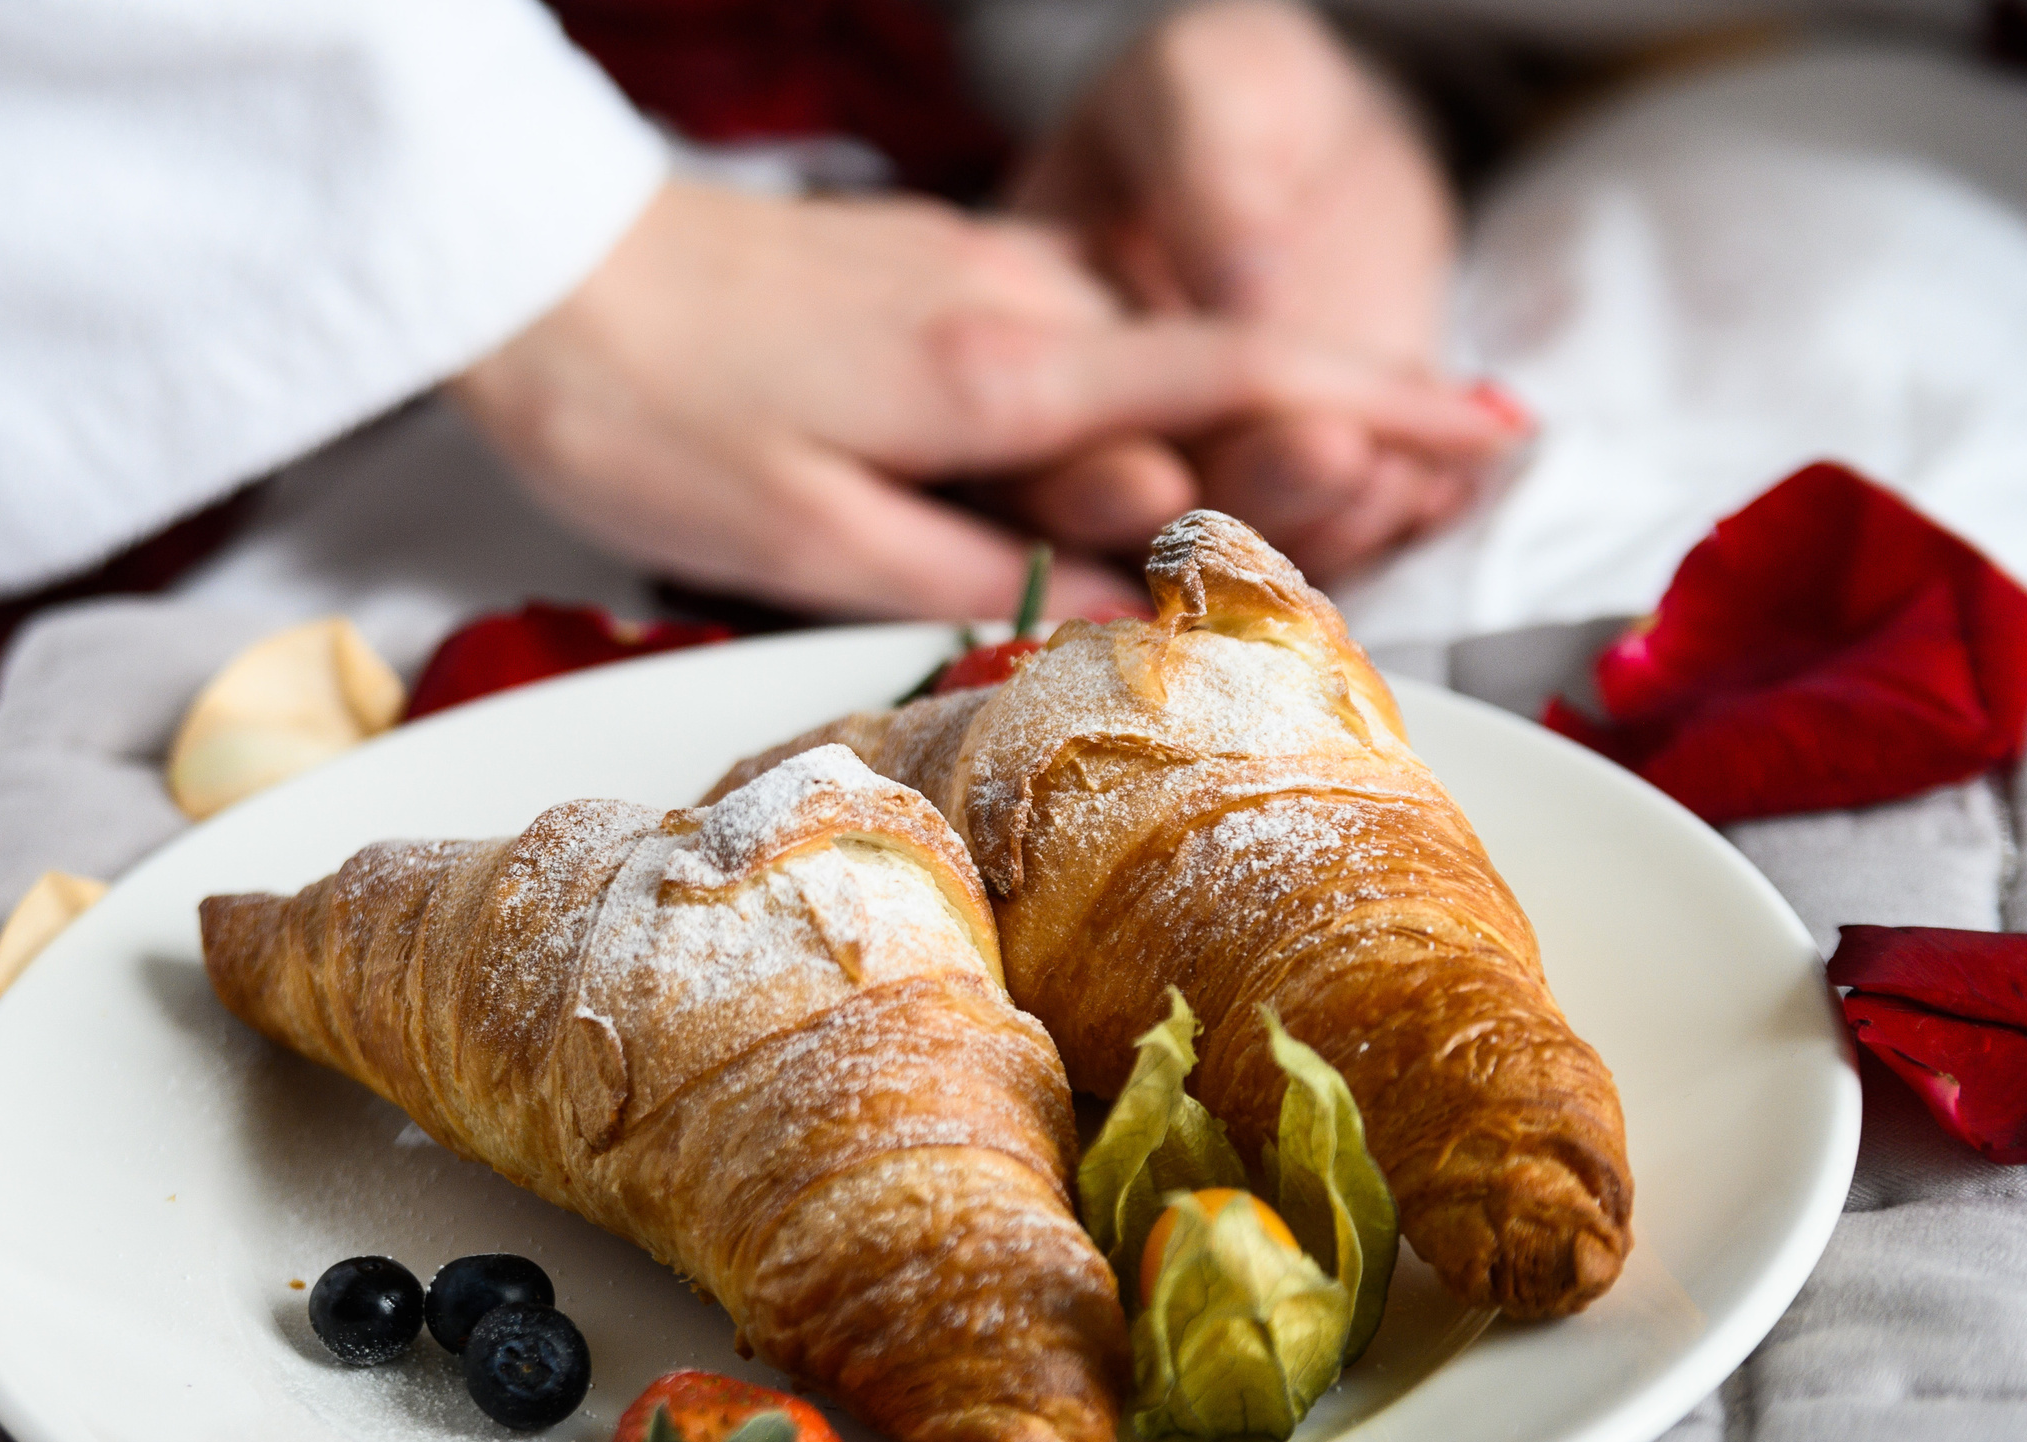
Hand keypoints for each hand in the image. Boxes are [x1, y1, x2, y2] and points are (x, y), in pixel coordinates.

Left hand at [450, 178, 1513, 620]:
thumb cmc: (652, 414)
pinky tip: (995, 474)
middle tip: (1176, 550)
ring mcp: (967, 275)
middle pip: (1186, 396)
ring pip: (1110, 379)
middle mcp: (1011, 302)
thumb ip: (986, 570)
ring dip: (1135, 461)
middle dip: (1238, 477)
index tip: (1497, 431)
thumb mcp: (810, 541)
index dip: (1379, 409)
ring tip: (1052, 531)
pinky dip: (1067, 424)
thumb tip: (1133, 590)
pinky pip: (1040, 355)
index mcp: (1002, 370)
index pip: (1239, 380)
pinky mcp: (919, 278)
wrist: (530, 267)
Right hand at [1013, 0, 1505, 582]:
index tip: (1158, 477)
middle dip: (1239, 506)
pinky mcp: (1312, 492)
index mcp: (1035, 343)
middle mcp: (1114, 435)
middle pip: (1151, 524)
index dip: (1091, 476)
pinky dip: (1400, 521)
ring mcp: (1216, 474)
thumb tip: (1242, 294)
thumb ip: (1210, 173)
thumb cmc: (1235, 92)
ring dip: (1331, 524)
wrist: (1325, 136)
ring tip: (1409, 465)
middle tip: (1332, 457)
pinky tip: (1447, 479)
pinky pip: (1349, 536)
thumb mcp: (1204, 83)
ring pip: (1258, 552)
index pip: (1045, 442)